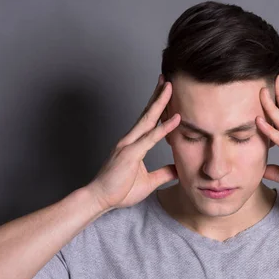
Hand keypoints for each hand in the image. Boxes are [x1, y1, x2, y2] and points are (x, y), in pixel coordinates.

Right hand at [86, 75, 180, 210]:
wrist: (100, 199)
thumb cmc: (119, 190)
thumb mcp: (149, 182)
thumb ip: (164, 173)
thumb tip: (179, 169)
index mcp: (134, 144)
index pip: (149, 121)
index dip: (158, 106)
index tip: (167, 93)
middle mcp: (130, 140)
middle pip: (147, 113)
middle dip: (158, 95)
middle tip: (168, 79)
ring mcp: (129, 144)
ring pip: (148, 119)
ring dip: (160, 102)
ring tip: (170, 87)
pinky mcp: (130, 153)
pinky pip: (150, 138)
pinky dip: (164, 127)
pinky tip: (176, 119)